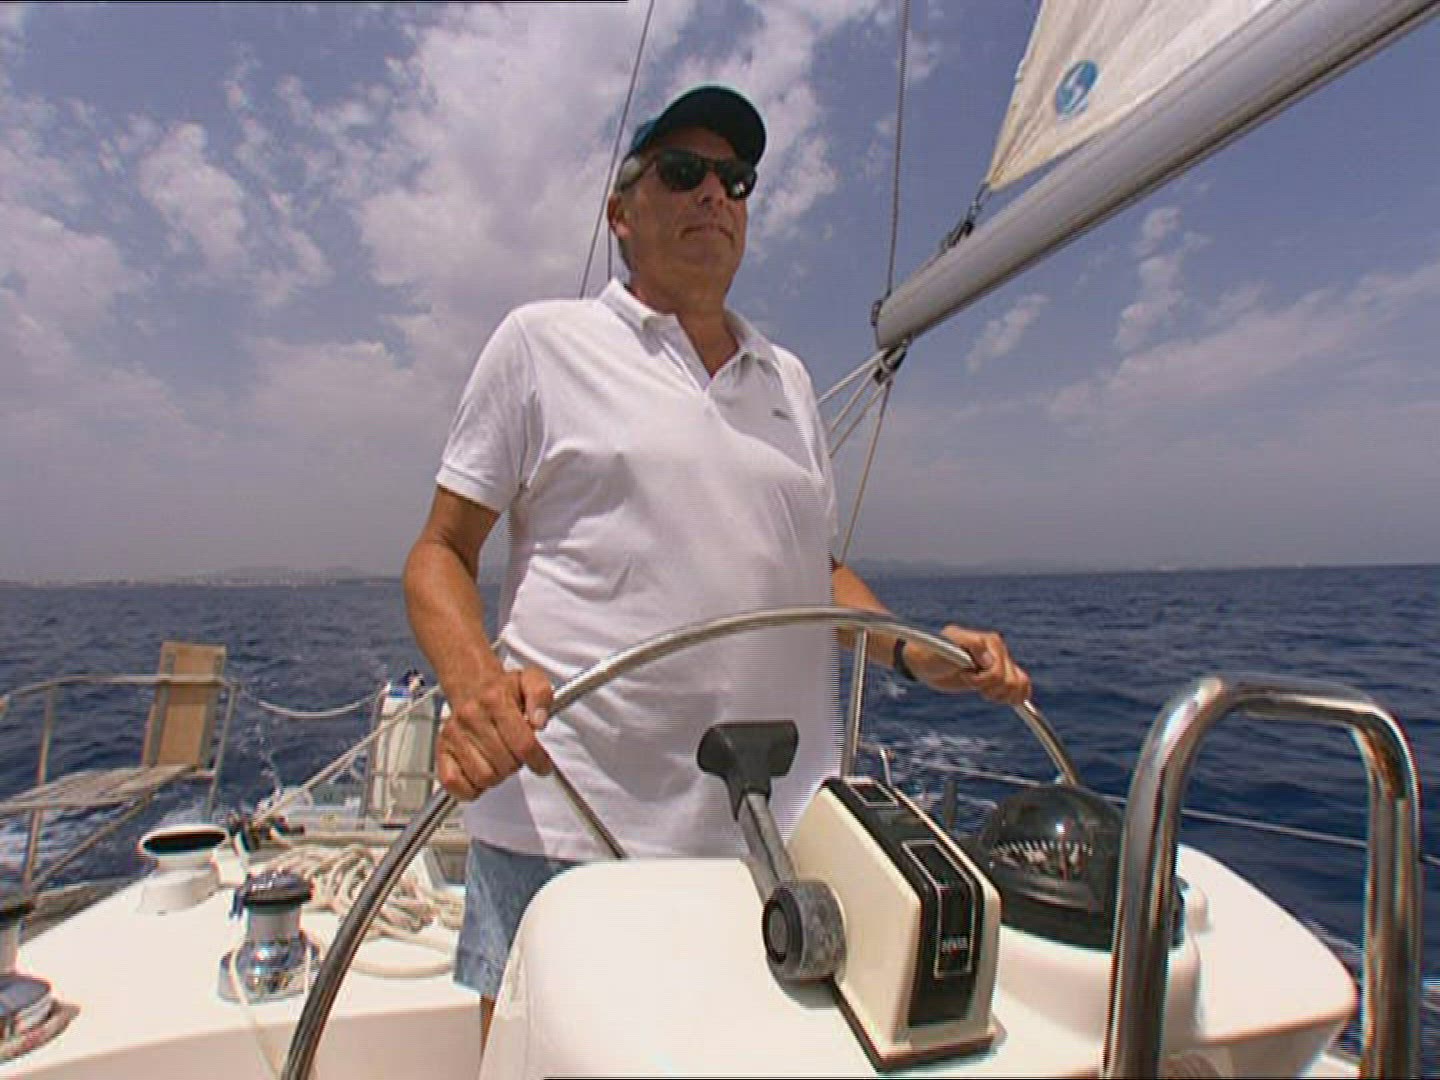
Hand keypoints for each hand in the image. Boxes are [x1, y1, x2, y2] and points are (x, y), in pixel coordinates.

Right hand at [435, 664, 552, 799]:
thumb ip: (542, 696)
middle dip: (518, 764)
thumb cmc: (503, 690)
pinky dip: (470, 788)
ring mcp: (454, 735)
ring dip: (498, 776)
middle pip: (506, 764)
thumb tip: (539, 720)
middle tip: (518, 755)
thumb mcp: (532, 681)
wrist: (473, 686)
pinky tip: (480, 775)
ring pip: (484, 777)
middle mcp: (472, 717)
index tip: (543, 765)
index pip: (523, 744)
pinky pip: (453, 783)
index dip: (538, 760)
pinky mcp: (442, 750)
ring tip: (501, 762)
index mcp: (496, 700)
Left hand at [903, 625, 1031, 704]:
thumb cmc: (931, 653)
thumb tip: (990, 661)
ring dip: (1001, 695)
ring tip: (983, 692)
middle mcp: (998, 650)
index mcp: (987, 641)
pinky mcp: (1001, 675)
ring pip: (1019, 685)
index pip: (997, 671)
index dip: (980, 680)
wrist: (925, 663)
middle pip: (1010, 681)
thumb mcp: (944, 648)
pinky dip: (1016, 697)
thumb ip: (968, 647)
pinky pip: (1023, 687)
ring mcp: (1001, 662)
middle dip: (989, 688)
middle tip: (969, 682)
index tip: (963, 675)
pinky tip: (999, 698)